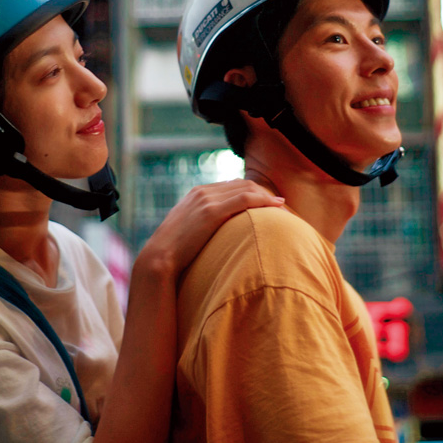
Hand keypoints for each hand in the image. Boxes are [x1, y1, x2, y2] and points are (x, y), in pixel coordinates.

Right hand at [138, 179, 282, 275]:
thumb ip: (203, 225)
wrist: (159, 258)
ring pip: (246, 188)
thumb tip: (219, 235)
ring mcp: (206, 199)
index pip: (233, 185)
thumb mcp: (189, 231)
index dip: (254, 192)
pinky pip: (245, 199)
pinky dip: (263, 200)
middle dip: (264, 193)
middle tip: (281, 205)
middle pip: (242, 184)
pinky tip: (277, 206)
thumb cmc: (175, 253)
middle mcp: (203, 192)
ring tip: (283, 207)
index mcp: (197, 194)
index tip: (269, 202)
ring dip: (267, 196)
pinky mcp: (211, 211)